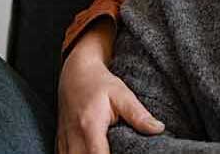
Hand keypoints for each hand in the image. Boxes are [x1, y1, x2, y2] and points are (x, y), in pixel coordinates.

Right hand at [57, 19, 163, 153]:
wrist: (75, 73)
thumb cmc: (100, 83)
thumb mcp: (122, 94)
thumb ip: (138, 114)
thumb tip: (158, 129)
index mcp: (90, 126)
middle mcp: (74, 136)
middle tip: (120, 150)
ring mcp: (64, 140)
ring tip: (108, 150)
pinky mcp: (60, 141)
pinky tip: (93, 152)